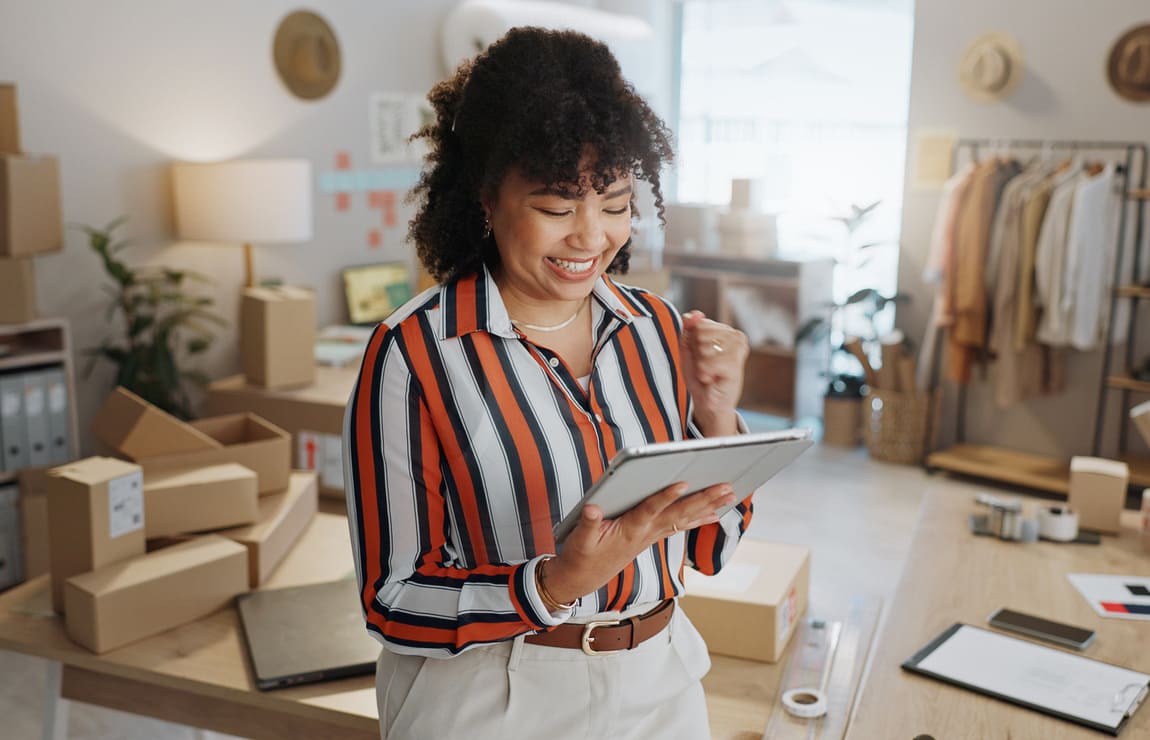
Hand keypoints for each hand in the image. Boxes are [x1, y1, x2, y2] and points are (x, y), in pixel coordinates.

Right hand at [543, 481, 736, 604]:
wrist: (582, 578)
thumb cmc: (581, 555)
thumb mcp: (579, 539)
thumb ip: (588, 523)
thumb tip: (592, 508)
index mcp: (628, 529)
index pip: (649, 509)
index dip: (665, 497)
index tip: (683, 483)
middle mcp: (645, 532)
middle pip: (678, 513)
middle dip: (703, 500)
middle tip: (726, 488)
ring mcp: (650, 536)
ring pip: (683, 519)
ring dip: (708, 507)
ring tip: (730, 496)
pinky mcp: (650, 537)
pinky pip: (679, 526)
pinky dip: (697, 519)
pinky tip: (714, 514)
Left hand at [681, 310, 747, 435]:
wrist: (710, 403)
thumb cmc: (700, 376)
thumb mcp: (688, 349)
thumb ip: (688, 329)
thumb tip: (694, 314)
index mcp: (725, 330)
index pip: (698, 323)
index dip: (693, 342)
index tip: (700, 356)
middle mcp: (736, 336)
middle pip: (700, 332)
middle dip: (697, 352)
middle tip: (706, 366)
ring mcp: (738, 349)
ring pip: (704, 346)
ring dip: (701, 364)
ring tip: (710, 372)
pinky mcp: (736, 365)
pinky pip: (708, 363)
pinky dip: (704, 374)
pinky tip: (714, 378)